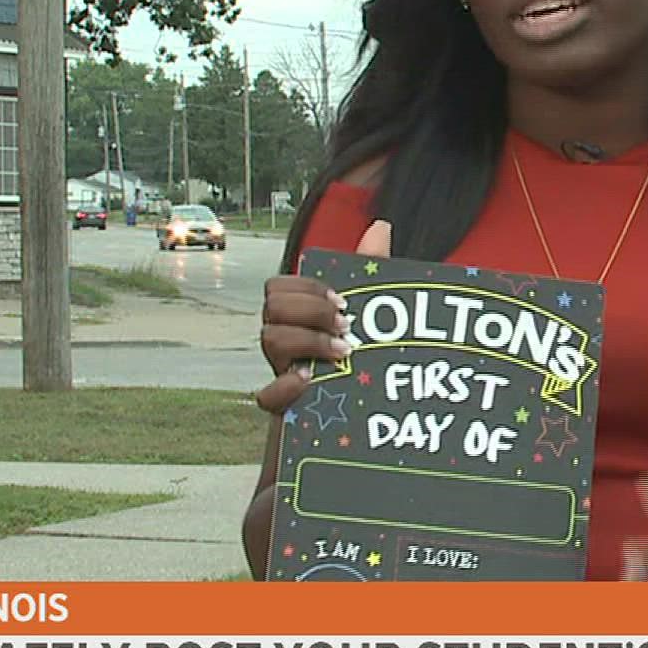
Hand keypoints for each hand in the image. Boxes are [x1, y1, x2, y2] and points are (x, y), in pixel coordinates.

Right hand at [253, 220, 391, 413]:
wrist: (352, 420)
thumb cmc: (356, 359)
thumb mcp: (368, 314)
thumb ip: (371, 271)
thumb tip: (381, 226)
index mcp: (298, 317)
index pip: (280, 287)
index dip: (309, 289)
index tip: (344, 301)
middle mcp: (283, 340)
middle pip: (272, 306)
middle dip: (310, 310)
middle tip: (347, 325)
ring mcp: (280, 371)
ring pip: (270, 340)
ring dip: (309, 341)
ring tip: (344, 352)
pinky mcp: (284, 407)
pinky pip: (266, 396)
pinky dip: (285, 387)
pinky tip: (309, 381)